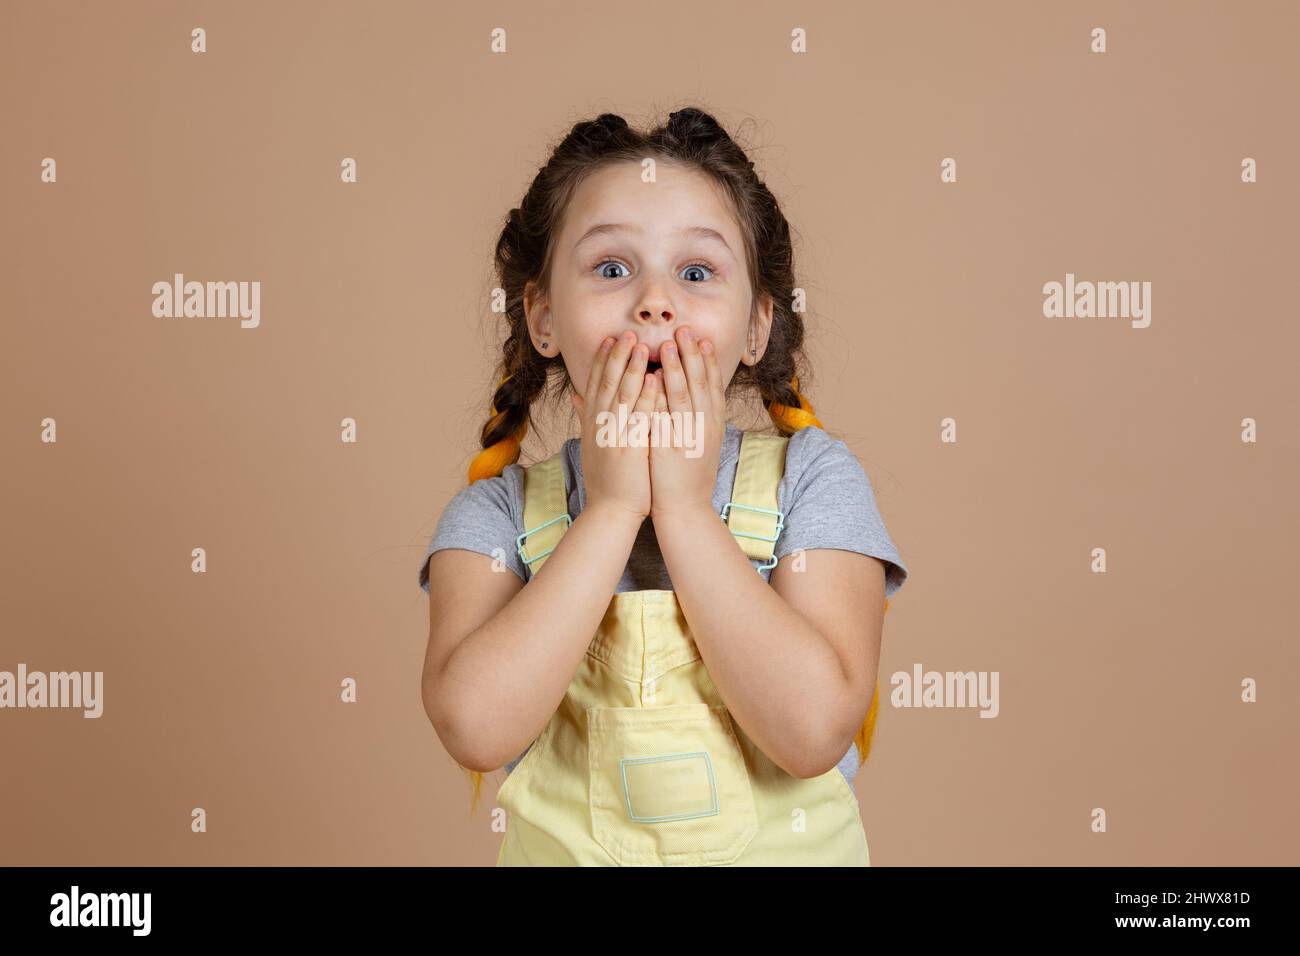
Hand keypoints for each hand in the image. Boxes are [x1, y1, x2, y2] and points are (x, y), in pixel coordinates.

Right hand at [571, 331, 658, 520]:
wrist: (610, 511)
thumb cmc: (606, 479)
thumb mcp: (591, 444)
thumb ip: (586, 416)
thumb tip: (576, 395)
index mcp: (592, 423)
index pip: (594, 383)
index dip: (601, 360)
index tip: (609, 339)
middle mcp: (599, 426)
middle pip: (607, 383)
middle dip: (616, 356)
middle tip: (626, 333)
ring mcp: (613, 436)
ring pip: (622, 395)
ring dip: (631, 368)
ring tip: (640, 345)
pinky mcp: (629, 449)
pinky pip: (638, 418)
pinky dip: (645, 397)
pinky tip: (653, 380)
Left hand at [648, 326, 725, 521]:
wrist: (686, 509)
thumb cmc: (688, 477)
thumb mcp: (700, 444)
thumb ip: (697, 419)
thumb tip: (692, 397)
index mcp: (713, 424)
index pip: (713, 384)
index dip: (707, 360)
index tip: (701, 339)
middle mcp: (706, 426)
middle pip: (701, 382)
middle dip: (693, 354)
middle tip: (685, 329)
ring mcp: (689, 436)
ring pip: (685, 394)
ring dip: (677, 366)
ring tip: (668, 343)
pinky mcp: (671, 446)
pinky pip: (666, 415)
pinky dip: (660, 394)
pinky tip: (653, 377)